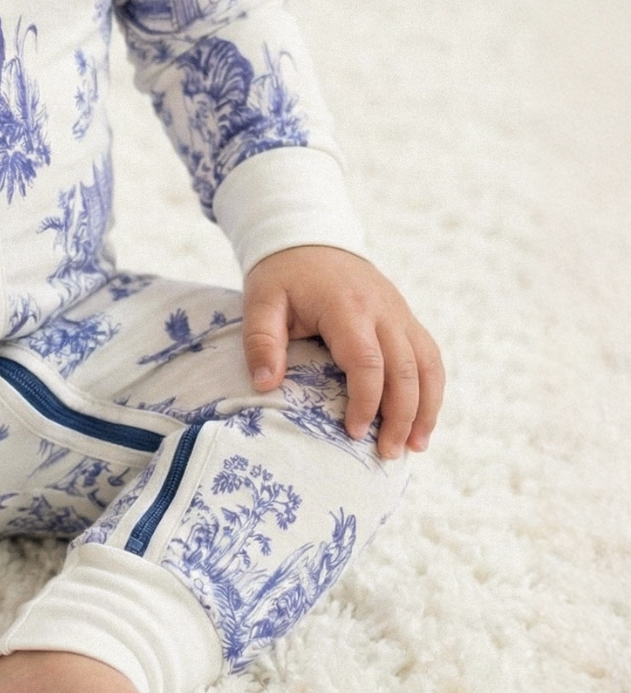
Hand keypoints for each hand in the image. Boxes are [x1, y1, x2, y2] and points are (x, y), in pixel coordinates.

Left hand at [242, 246, 442, 460]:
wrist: (309, 238)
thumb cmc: (282, 275)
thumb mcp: (260, 302)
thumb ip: (261, 341)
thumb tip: (264, 384)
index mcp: (347, 308)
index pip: (368, 362)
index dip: (366, 402)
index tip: (354, 432)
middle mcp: (383, 311)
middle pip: (406, 370)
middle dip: (401, 416)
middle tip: (387, 454)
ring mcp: (400, 313)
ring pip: (428, 365)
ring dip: (426, 408)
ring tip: (415, 446)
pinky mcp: (405, 317)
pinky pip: (429, 355)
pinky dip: (431, 389)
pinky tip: (423, 418)